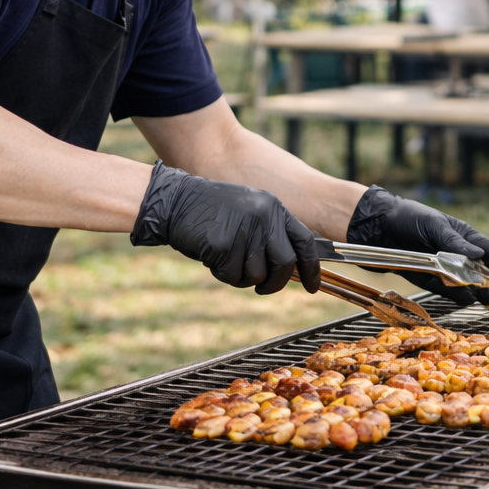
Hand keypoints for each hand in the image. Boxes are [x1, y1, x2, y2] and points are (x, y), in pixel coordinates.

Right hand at [131, 162, 320, 294]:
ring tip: (226, 258)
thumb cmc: (213, 212)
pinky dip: (222, 274)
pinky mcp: (224, 244)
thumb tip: (293, 267)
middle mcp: (264, 217)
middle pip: (285, 264)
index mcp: (274, 208)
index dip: (312, 268)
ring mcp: (245, 229)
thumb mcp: (250, 212)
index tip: (313, 287)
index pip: (305, 242)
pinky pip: (231, 275)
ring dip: (241, 277)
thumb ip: (271, 234)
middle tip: (262, 287)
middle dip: (275, 283)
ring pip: (257, 275)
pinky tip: (212, 255)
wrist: (176, 201)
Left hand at [346, 186, 488, 304]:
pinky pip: (446, 290)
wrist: (372, 227)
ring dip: (478, 292)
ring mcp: (441, 266)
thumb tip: (481, 256)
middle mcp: (454, 251)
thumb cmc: (405, 217)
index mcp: (461, 234)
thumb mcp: (432, 225)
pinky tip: (466, 300)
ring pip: (466, 283)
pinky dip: (456, 296)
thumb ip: (454, 243)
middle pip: (481, 270)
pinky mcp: (427, 277)